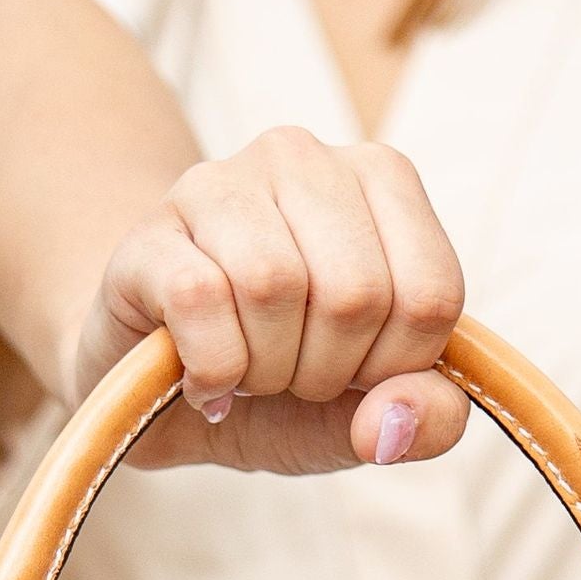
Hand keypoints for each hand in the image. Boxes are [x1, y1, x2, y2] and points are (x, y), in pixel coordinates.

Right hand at [61, 128, 472, 476]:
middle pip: (355, 292)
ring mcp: (218, 183)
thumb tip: (395, 422)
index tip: (355, 374)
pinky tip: (203, 378)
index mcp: (382, 179)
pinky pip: (200, 299)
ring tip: (248, 371)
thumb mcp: (370, 412)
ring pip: (274, 285)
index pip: (431, 294)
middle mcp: (303, 158)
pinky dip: (212, 368)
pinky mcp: (149, 231)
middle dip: (328, 372)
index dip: (394, 367)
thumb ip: (425, 420)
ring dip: (266, 370)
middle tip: (291, 374)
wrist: (159, 391)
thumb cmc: (281, 381)